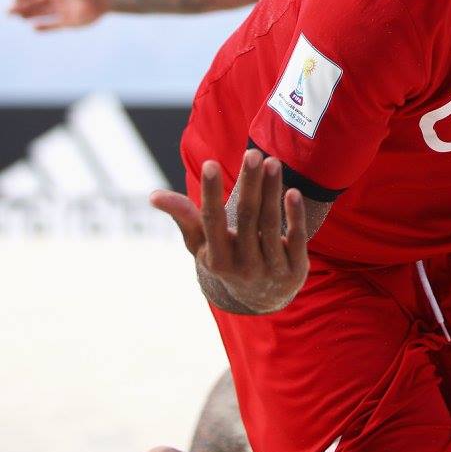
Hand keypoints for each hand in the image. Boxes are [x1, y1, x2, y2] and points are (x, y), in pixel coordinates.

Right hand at [9, 0, 107, 29]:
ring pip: (42, 13)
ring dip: (28, 15)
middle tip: (8, 11)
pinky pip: (55, 26)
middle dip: (21, 6)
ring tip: (16, 17)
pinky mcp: (71, 22)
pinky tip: (33, 27)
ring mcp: (65, 8)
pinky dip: (44, 27)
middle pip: (36, 1)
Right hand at [151, 150, 309, 314]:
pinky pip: (297, 239)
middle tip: (253, 153)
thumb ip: (184, 218)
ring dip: (272, 191)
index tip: (209, 163)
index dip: (210, 193)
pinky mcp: (295, 268)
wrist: (263, 299)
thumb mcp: (203, 246)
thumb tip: (153, 195)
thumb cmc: (228, 260)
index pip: (212, 221)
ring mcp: (270, 268)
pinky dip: (295, 216)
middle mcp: (242, 265)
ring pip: (271, 224)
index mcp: (216, 258)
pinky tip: (293, 192)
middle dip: (249, 184)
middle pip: (247, 218)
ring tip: (273, 161)